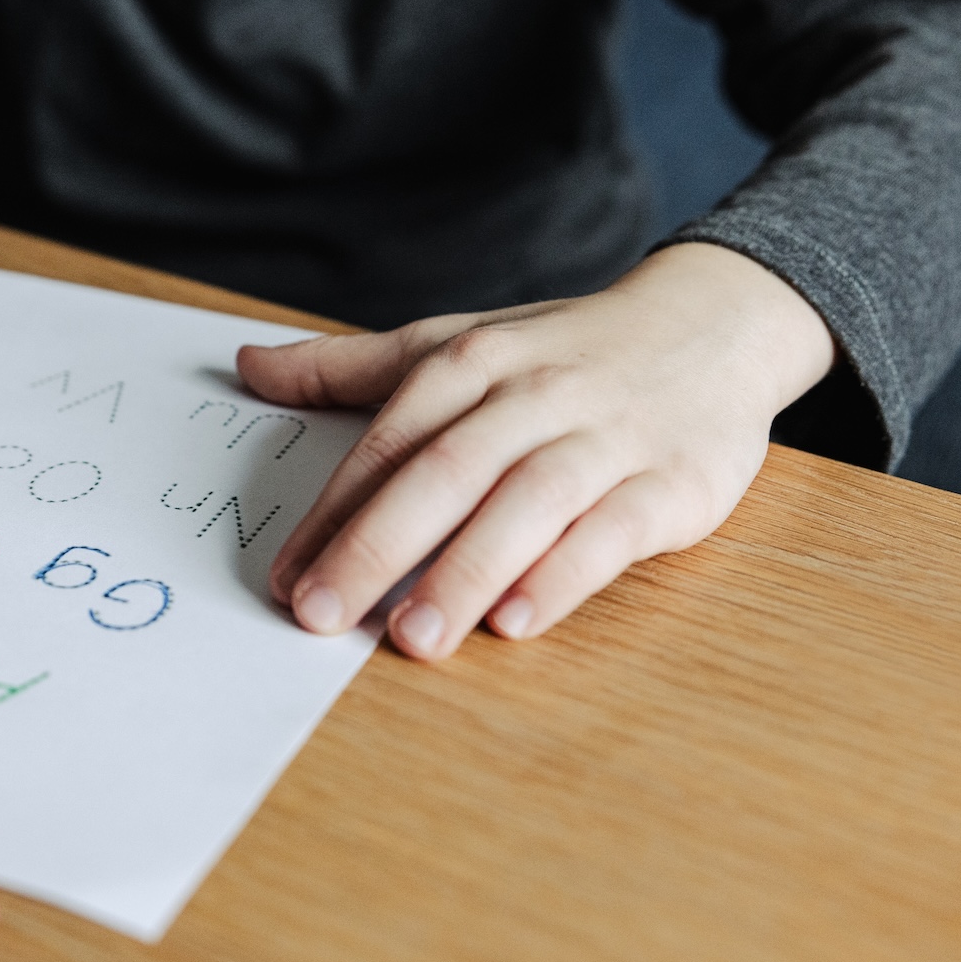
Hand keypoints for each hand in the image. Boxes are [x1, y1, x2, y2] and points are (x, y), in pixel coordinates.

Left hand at [237, 243, 835, 659]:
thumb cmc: (561, 351)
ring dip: (464, 572)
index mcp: (470, 361)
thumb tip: (246, 366)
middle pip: (444, 471)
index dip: (331, 513)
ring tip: (409, 639)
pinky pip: (611, 530)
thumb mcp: (455, 341)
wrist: (713, 323)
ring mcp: (606, 437)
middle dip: (375, 547)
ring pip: (526, 502)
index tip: (283, 577)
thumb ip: (349, 366)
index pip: (387, 443)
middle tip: (319, 616)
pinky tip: (514, 621)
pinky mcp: (673, 481)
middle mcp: (533, 394)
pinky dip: (562, 575)